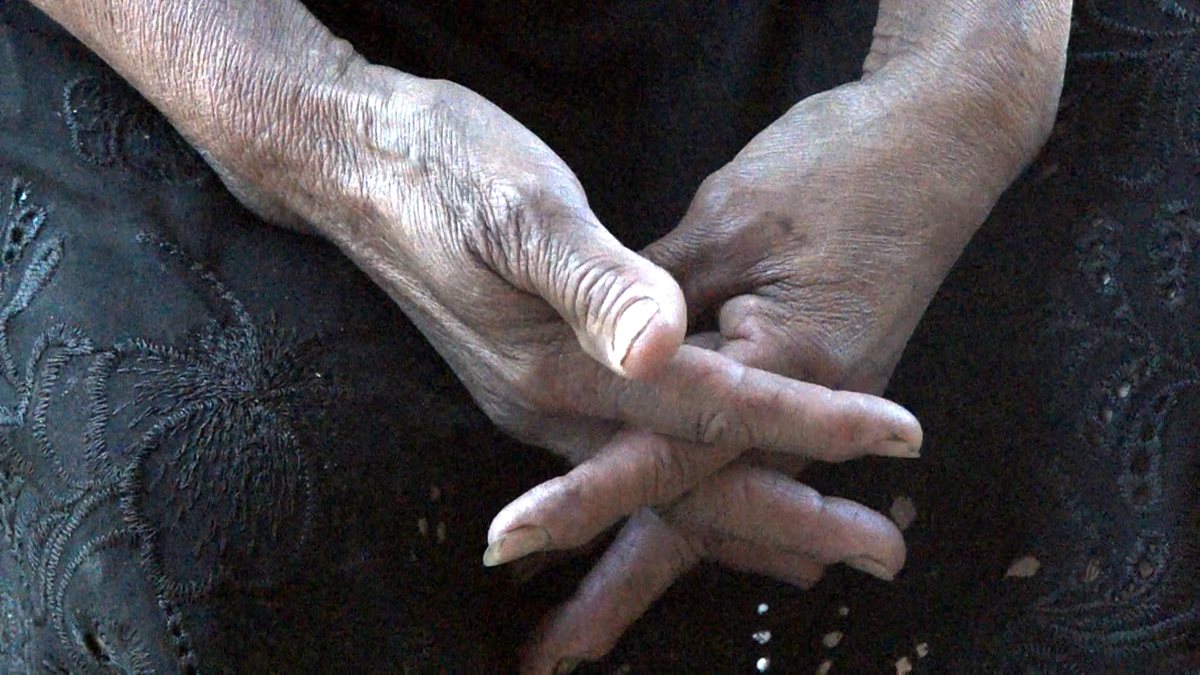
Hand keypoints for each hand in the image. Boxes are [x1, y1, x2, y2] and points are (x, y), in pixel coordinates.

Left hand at [512, 1, 1071, 669]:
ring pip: (719, 502)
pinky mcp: (810, 383)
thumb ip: (658, 294)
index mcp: (785, 361)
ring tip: (590, 625)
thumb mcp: (734, 217)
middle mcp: (802, 405)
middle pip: (698, 513)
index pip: (665, 446)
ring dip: (657, 564)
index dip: (585, 494)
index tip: (514, 541)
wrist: (942, 139)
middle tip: (553, 656)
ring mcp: (813, 402)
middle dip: (624, 588)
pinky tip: (673, 538)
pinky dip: (701, 512)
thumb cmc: (842, 162)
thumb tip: (598, 357)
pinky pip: (742, 467)